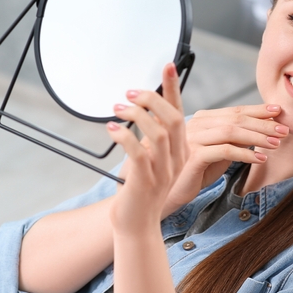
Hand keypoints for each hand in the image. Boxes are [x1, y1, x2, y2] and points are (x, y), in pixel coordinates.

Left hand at [106, 63, 187, 236]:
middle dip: (151, 99)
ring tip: (117, 109)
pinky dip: (125, 136)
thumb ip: (152, 140)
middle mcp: (176, 160)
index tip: (167, 65)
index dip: (173, 88)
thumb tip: (140, 111)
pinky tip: (112, 128)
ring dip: (136, 115)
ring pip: (158, 133)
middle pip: (172, 119)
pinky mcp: (146, 182)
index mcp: (180, 152)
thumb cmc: (141, 192)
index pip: (180, 113)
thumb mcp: (152, 161)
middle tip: (128, 93)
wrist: (136, 227)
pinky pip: (139, 153)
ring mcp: (163, 172)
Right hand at [159, 103, 288, 217]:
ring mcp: (192, 138)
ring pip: (231, 131)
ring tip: (277, 143)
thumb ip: (233, 141)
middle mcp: (194, 123)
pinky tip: (260, 158)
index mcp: (201, 119)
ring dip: (258, 137)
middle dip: (263, 123)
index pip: (234, 110)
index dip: (257, 110)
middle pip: (235, 118)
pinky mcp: (192, 155)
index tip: (278, 111)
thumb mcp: (217, 154)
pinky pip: (224, 150)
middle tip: (284, 129)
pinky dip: (245, 153)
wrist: (167, 193)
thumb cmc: (193, 173)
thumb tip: (260, 131)